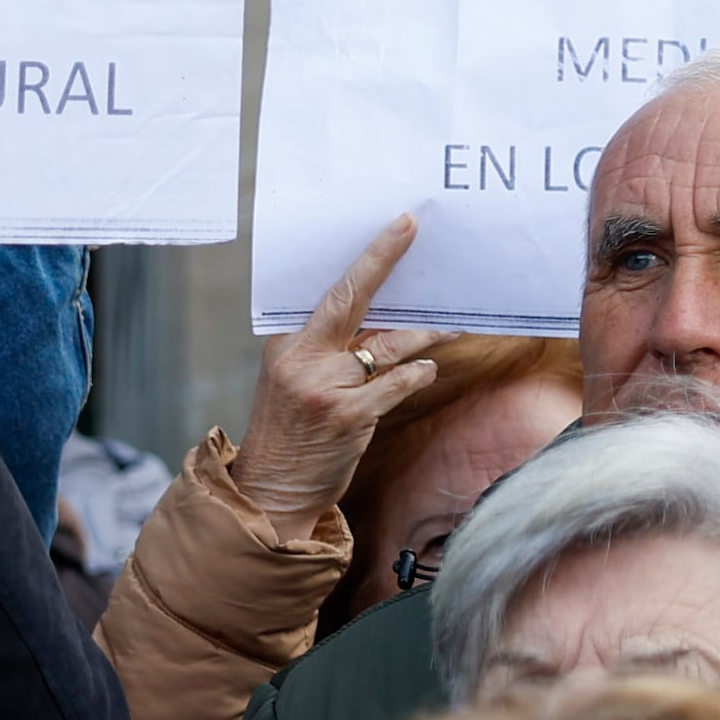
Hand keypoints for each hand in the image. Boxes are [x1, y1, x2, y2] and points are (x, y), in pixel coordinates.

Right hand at [226, 218, 446, 525]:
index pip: (332, 292)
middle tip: (416, 233)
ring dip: (425, 335)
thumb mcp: (294, 382)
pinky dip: (417, 374)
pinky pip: (398, 383)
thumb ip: (327, 351)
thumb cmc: (289, 434)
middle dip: (385, 262)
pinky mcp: (349, 415)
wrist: (271, 491)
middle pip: (352, 299)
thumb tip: (381, 319)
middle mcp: (302, 359)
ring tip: (448, 328)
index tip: (400, 227)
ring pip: (388, 345)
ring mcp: (324, 386)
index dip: (370, 259)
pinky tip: (425, 371)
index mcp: (286, 345)